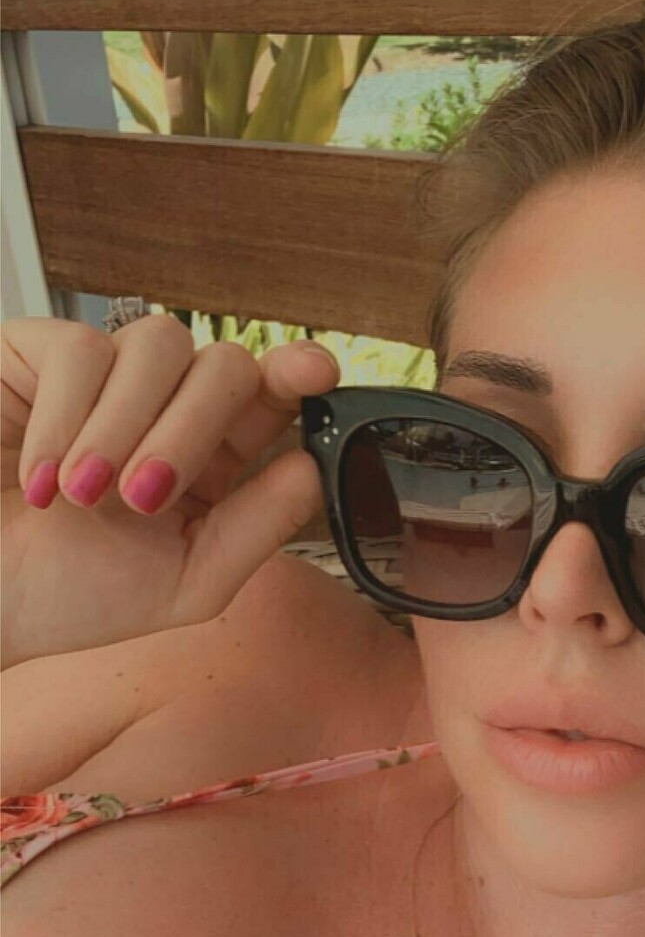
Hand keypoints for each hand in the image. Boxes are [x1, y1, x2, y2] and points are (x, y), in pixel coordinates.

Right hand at [1, 313, 339, 666]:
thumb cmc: (69, 592)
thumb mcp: (184, 580)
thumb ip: (257, 528)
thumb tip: (311, 465)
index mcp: (212, 456)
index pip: (270, 393)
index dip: (298, 370)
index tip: (315, 371)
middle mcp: (165, 406)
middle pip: (224, 365)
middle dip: (195, 429)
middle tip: (143, 497)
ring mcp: (104, 375)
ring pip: (158, 345)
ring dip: (129, 426)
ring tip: (83, 494)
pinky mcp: (37, 354)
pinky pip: (81, 351)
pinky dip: (65, 419)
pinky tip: (41, 478)